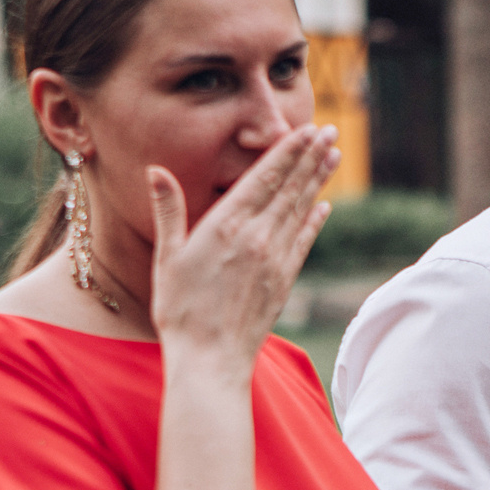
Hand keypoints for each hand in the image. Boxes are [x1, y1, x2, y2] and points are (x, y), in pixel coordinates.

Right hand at [147, 124, 338, 366]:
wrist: (210, 360)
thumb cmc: (180, 311)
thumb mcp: (167, 257)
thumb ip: (169, 211)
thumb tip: (156, 170)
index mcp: (226, 226)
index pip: (264, 178)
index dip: (287, 151)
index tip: (305, 129)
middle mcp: (257, 238)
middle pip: (289, 188)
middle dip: (310, 157)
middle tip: (329, 130)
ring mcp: (275, 260)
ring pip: (301, 210)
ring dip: (317, 181)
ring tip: (333, 155)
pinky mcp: (284, 281)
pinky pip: (304, 242)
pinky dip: (315, 221)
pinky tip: (324, 206)